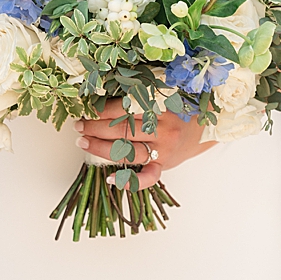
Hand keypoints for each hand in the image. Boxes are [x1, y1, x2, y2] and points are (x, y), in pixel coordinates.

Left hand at [75, 98, 213, 186]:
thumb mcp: (160, 99)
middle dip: (95, 128)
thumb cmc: (175, 113)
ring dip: (100, 147)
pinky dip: (130, 181)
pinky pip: (147, 177)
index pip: (124, 109)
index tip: (86, 110)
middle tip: (79, 125)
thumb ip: (137, 99)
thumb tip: (100, 97)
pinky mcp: (163, 165)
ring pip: (126, 151)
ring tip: (83, 142)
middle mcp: (162, 128)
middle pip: (122, 130)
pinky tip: (110, 179)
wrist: (201, 130)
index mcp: (160, 107)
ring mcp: (163, 149)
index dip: (101, 111)